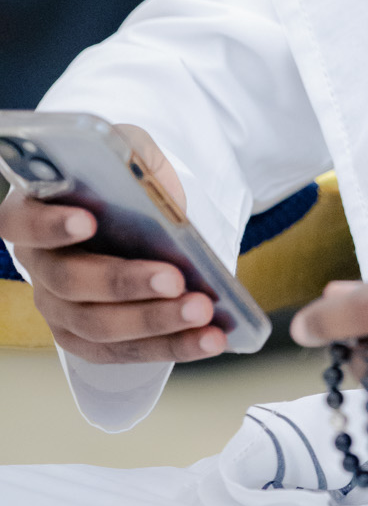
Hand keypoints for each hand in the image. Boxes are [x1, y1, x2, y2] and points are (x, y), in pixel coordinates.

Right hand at [0, 124, 225, 363]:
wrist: (138, 212)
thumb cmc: (127, 181)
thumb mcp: (130, 153)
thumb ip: (134, 161)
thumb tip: (154, 190)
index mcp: (34, 212)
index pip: (21, 221)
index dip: (48, 225)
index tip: (87, 221)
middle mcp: (40, 265)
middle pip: (70, 283)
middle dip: (125, 282)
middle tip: (174, 278)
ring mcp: (59, 308)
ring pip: (99, 327)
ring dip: (155, 322)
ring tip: (202, 311)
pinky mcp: (89, 339)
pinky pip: (125, 352)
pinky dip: (171, 346)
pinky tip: (208, 339)